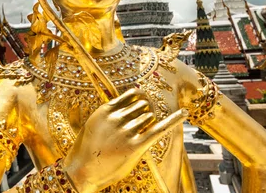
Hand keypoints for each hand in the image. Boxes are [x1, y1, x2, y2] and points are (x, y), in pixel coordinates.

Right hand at [62, 88, 186, 191]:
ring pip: (149, 118)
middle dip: (145, 113)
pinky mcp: (135, 146)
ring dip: (148, 125)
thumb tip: (128, 100)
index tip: (144, 102)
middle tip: (139, 126)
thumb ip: (109, 112)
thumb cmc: (87, 149)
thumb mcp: (93, 123)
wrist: (81, 170)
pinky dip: (173, 120)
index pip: (133, 94)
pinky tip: (184, 113)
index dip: (141, 99)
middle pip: (144, 106)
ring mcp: (126, 132)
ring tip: (134, 138)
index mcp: (106, 109)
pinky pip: (158, 129)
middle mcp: (117, 118)